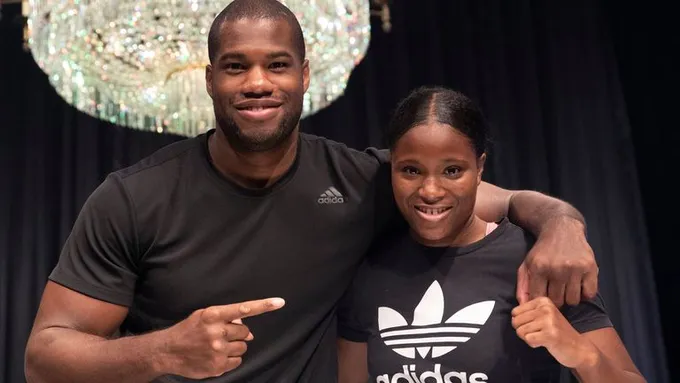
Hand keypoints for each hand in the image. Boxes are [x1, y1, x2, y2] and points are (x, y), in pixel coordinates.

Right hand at [157, 297, 284, 378]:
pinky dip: (230, 359)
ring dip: (235, 346)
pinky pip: (237, 361)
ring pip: (243, 347)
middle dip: (238, 334)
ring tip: (218, 346)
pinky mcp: (217, 366)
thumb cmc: (188, 330)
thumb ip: (226, 318)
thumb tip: (247, 332)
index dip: (264, 305)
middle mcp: (216, 332)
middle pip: (245, 332)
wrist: (168, 351)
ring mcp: (217, 350)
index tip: (280, 302)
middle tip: (223, 335)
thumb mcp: (204, 316)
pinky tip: (216, 356)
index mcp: (213, 315)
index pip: (243, 308)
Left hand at [512, 297, 597, 368]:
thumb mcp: (545, 315)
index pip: (515, 312)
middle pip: (515, 321)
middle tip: (538, 333)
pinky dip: (533, 344)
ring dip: (529, 338)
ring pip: (520, 331)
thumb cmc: (557, 332)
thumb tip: (512, 312)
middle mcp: (546, 308)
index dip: (522, 322)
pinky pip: (528, 339)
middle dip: (523, 331)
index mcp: (543, 301)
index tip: (536, 325)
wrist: (579, 348)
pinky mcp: (550, 335)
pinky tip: (544, 343)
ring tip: (543, 337)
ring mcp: (548, 321)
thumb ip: (528, 311)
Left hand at [516, 217, 597, 306]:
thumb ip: (523, 286)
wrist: (562, 229)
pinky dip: (584, 293)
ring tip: (567, 288)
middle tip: (556, 292)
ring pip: (573, 301)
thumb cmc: (543, 251)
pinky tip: (578, 285)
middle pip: (557, 302)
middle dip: (556, 300)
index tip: (544, 298)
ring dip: (570, 298)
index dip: (541, 302)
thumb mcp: (527, 264)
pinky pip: (589, 294)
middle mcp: (557, 268)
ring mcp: (575, 268)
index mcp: (539, 268)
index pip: (539, 298)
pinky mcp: (590, 267)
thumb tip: (522, 306)